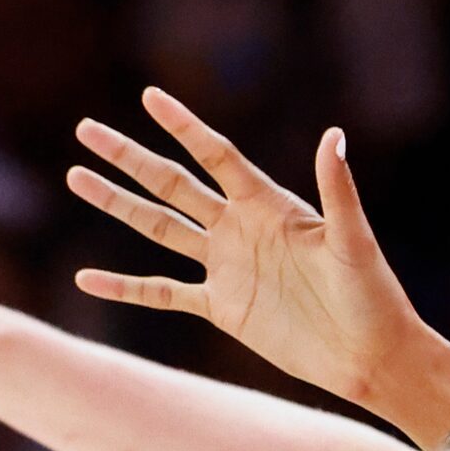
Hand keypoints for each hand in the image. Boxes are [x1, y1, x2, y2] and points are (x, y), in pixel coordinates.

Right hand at [69, 89, 423, 409]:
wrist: (369, 355)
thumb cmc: (372, 294)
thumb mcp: (352, 239)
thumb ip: (338, 190)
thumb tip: (335, 135)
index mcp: (269, 205)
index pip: (216, 155)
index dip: (184, 126)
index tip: (150, 95)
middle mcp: (240, 228)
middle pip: (173, 184)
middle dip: (130, 158)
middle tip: (86, 129)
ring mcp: (227, 267)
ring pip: (159, 228)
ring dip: (118, 205)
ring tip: (77, 177)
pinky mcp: (222, 307)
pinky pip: (164, 293)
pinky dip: (125, 287)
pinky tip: (87, 278)